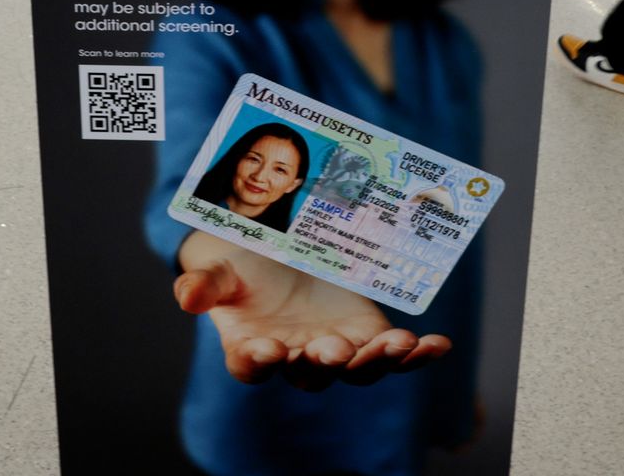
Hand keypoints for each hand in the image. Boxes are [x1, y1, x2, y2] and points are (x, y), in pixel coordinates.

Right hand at [174, 231, 451, 389]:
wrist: (276, 249)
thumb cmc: (240, 264)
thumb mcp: (217, 266)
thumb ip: (203, 284)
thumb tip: (186, 297)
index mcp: (250, 347)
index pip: (250, 367)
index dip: (258, 362)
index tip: (268, 349)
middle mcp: (295, 357)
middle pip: (311, 373)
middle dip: (324, 362)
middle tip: (332, 348)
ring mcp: (335, 348)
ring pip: (357, 369)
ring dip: (377, 361)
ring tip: (395, 344)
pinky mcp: (367, 334)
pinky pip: (393, 354)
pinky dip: (417, 354)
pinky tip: (437, 344)